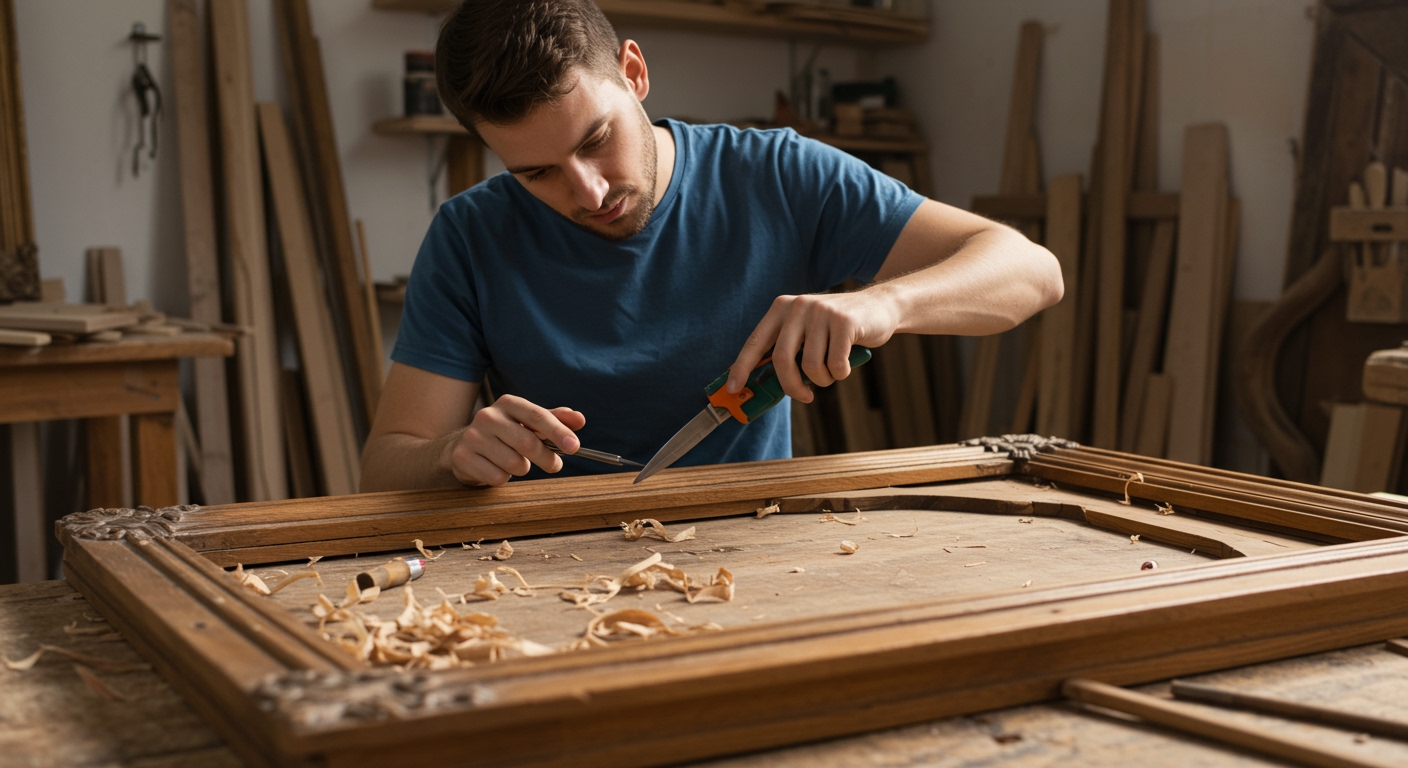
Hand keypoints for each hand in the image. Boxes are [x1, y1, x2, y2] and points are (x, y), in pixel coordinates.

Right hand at [442, 395, 585, 486]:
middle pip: (528, 443)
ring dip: (523, 468)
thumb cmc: (505, 434)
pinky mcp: (463, 457)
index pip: (538, 416)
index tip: (575, 447)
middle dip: (547, 458)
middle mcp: (488, 416)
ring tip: (516, 462)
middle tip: (555, 465)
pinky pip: (497, 477)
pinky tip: (497, 469)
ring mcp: (473, 436)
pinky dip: (504, 478)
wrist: (464, 446)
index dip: (559, 432)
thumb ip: (555, 420)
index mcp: (508, 403)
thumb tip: (579, 419)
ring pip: (514, 463)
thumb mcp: (529, 423)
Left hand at [727, 289, 899, 402]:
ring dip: (823, 380)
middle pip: (783, 360)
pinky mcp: (844, 321)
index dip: (741, 367)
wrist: (879, 308)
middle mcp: (798, 306)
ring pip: (811, 366)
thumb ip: (787, 351)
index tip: (733, 389)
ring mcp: (821, 311)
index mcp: (782, 308)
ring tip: (832, 372)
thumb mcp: (807, 334)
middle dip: (791, 386)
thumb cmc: (838, 331)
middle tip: (804, 397)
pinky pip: (835, 365)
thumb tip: (764, 385)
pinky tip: (846, 365)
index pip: (755, 341)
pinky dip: (841, 374)